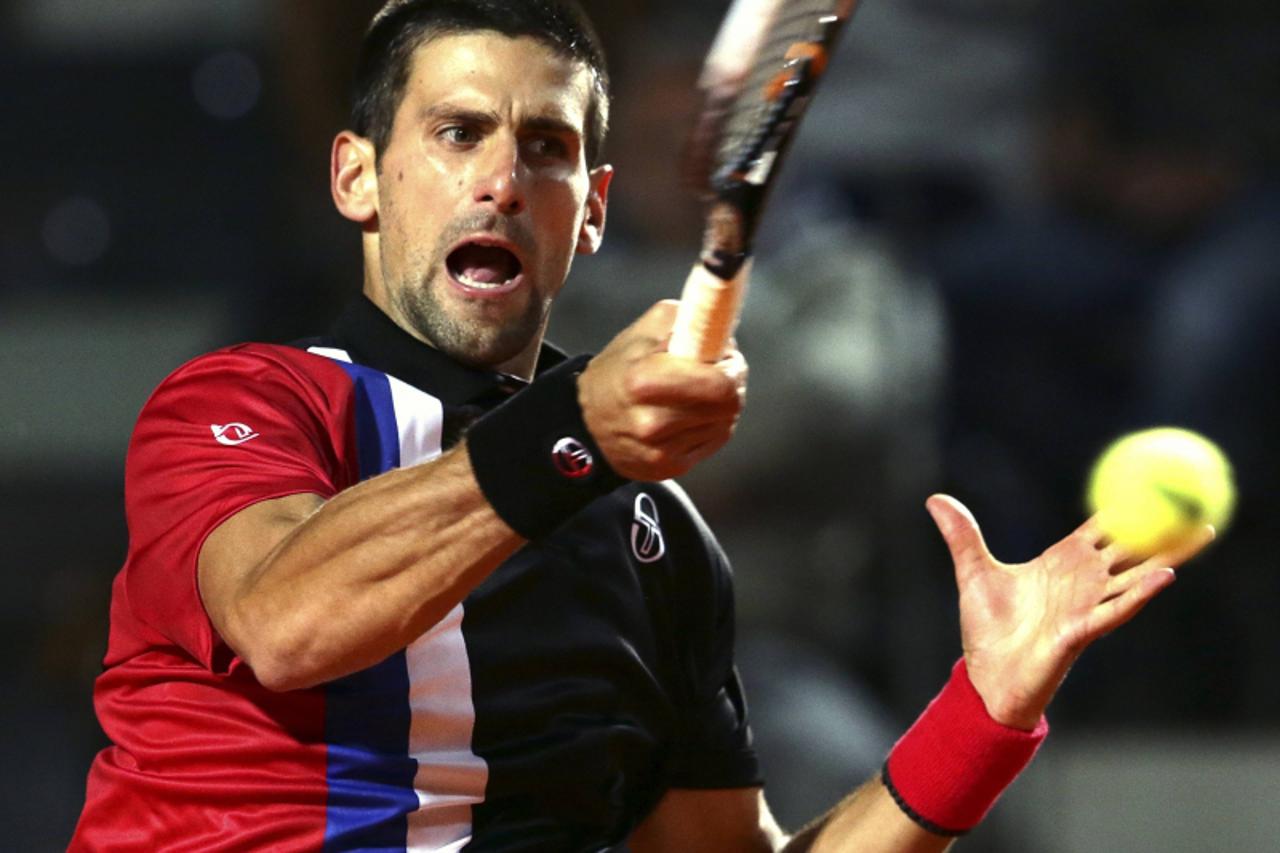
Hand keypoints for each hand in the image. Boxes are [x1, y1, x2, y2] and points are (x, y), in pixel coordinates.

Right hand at [579, 300, 746, 480]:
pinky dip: (709, 425)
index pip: (720, 384)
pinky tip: (687, 416)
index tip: (724, 358)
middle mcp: (652, 422)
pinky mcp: (670, 467)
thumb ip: (683, 322)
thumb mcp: (640, 332)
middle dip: (730, 384)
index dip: (732, 367)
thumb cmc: (616, 373)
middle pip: (729, 406)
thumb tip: (721, 328)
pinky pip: (713, 441)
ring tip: (694, 394)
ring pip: (725, 423)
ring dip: (719, 406)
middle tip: (715, 373)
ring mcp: (662, 450)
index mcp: (643, 381)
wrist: (585, 426)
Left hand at [926, 494, 1213, 729]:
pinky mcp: (1082, 630)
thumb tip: (935, 499)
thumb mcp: (972, 572)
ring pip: (1136, 575)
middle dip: (1162, 527)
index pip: (1101, 531)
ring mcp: (1087, 605)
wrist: (985, 674)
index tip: (1147, 481)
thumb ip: (961, 535)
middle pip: (1131, 548)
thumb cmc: (987, 628)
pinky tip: (1164, 575)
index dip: (1124, 508)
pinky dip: (1142, 591)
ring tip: (1199, 532)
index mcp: (1062, 564)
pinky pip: (1118, 608)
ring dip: (1168, 554)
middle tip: (1195, 503)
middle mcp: (1082, 582)